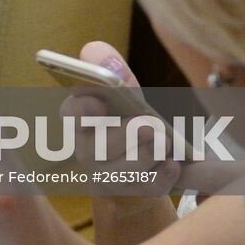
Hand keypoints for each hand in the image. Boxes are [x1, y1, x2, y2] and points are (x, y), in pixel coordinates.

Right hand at [61, 42, 180, 199]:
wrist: (137, 168)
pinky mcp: (130, 195)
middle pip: (102, 145)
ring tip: (165, 142)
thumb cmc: (128, 121)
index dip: (84, 109)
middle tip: (150, 125)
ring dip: (151, 153)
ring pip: (127, 169)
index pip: (72, 113)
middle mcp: (85, 150)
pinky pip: (149, 186)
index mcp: (79, 118)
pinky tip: (172, 163)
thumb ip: (112, 70)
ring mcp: (105, 177)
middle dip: (130, 134)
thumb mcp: (123, 94)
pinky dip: (165, 172)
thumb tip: (95, 50)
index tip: (100, 105)